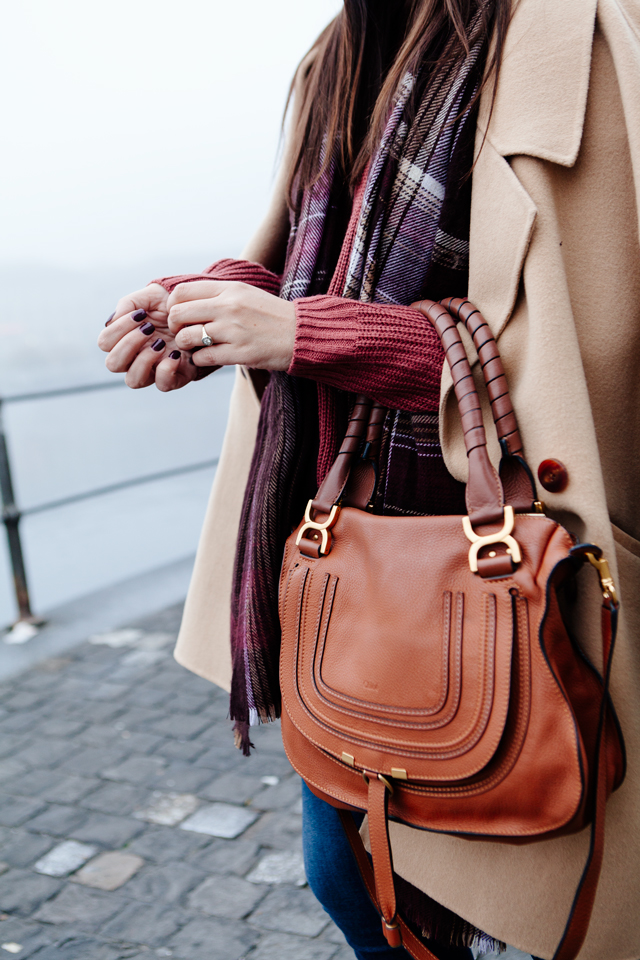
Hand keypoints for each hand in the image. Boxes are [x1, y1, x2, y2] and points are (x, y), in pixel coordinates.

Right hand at [97, 284, 211, 390]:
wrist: (199, 311)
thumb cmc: (170, 305)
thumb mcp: (149, 296)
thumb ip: (128, 304)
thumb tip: (112, 320)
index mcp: (124, 338)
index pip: (105, 343)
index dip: (118, 329)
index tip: (140, 315)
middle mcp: (134, 357)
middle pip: (113, 364)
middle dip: (128, 344)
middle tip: (148, 328)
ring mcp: (153, 369)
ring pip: (133, 380)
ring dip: (143, 360)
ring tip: (160, 342)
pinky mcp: (175, 376)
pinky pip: (163, 385)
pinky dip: (166, 371)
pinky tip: (175, 354)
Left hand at [167, 280, 295, 370]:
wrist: (301, 334)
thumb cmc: (271, 315)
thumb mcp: (245, 293)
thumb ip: (218, 293)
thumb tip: (186, 297)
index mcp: (229, 289)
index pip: (182, 291)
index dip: (172, 305)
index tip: (179, 315)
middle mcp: (228, 307)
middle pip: (178, 314)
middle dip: (174, 326)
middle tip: (183, 332)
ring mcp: (233, 331)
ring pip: (187, 337)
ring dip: (186, 345)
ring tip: (195, 346)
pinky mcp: (239, 353)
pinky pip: (203, 357)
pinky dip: (199, 359)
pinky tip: (208, 357)